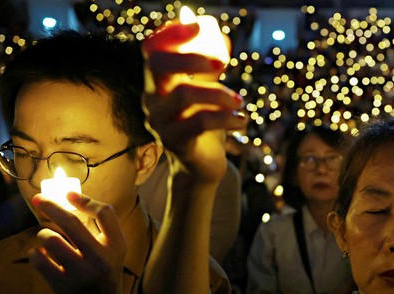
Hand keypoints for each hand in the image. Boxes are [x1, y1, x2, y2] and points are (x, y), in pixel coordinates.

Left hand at [28, 193, 125, 293]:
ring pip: (50, 239)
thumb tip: (69, 198)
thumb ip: (99, 229)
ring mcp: (81, 274)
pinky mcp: (63, 286)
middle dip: (50, 206)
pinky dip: (37, 254)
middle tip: (38, 200)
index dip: (85, 200)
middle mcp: (101, 259)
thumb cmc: (103, 274)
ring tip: (48, 241)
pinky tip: (43, 257)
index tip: (69, 195)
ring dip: (44, 236)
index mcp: (117, 247)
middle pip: (71, 222)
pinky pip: (39, 258)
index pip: (105, 213)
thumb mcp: (112, 252)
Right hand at [142, 21, 244, 185]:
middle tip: (222, 63)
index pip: (152, 51)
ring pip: (185, 94)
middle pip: (159, 66)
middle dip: (191, 57)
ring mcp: (159, 122)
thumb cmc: (205, 127)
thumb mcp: (208, 94)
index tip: (199, 25)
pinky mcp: (174, 142)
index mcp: (158, 83)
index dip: (172, 35)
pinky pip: (200, 122)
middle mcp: (152, 99)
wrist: (203, 167)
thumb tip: (222, 39)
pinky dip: (226, 118)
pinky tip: (241, 121)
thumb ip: (210, 69)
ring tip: (240, 103)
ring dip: (219, 94)